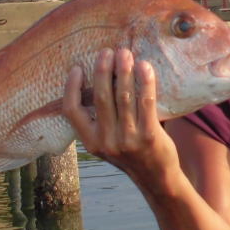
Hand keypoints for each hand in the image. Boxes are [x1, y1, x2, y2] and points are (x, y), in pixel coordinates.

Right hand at [62, 47, 178, 184]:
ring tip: (125, 53)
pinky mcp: (150, 135)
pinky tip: (145, 66)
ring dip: (124, 70)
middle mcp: (107, 141)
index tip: (76, 67)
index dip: (71, 88)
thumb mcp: (106, 143)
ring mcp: (129, 139)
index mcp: (91, 142)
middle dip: (103, 70)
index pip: (72, 111)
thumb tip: (98, 79)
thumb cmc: (131, 154)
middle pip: (101, 98)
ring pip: (124, 96)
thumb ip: (99, 120)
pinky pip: (146, 101)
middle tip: (108, 51)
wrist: (157, 178)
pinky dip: (145, 81)